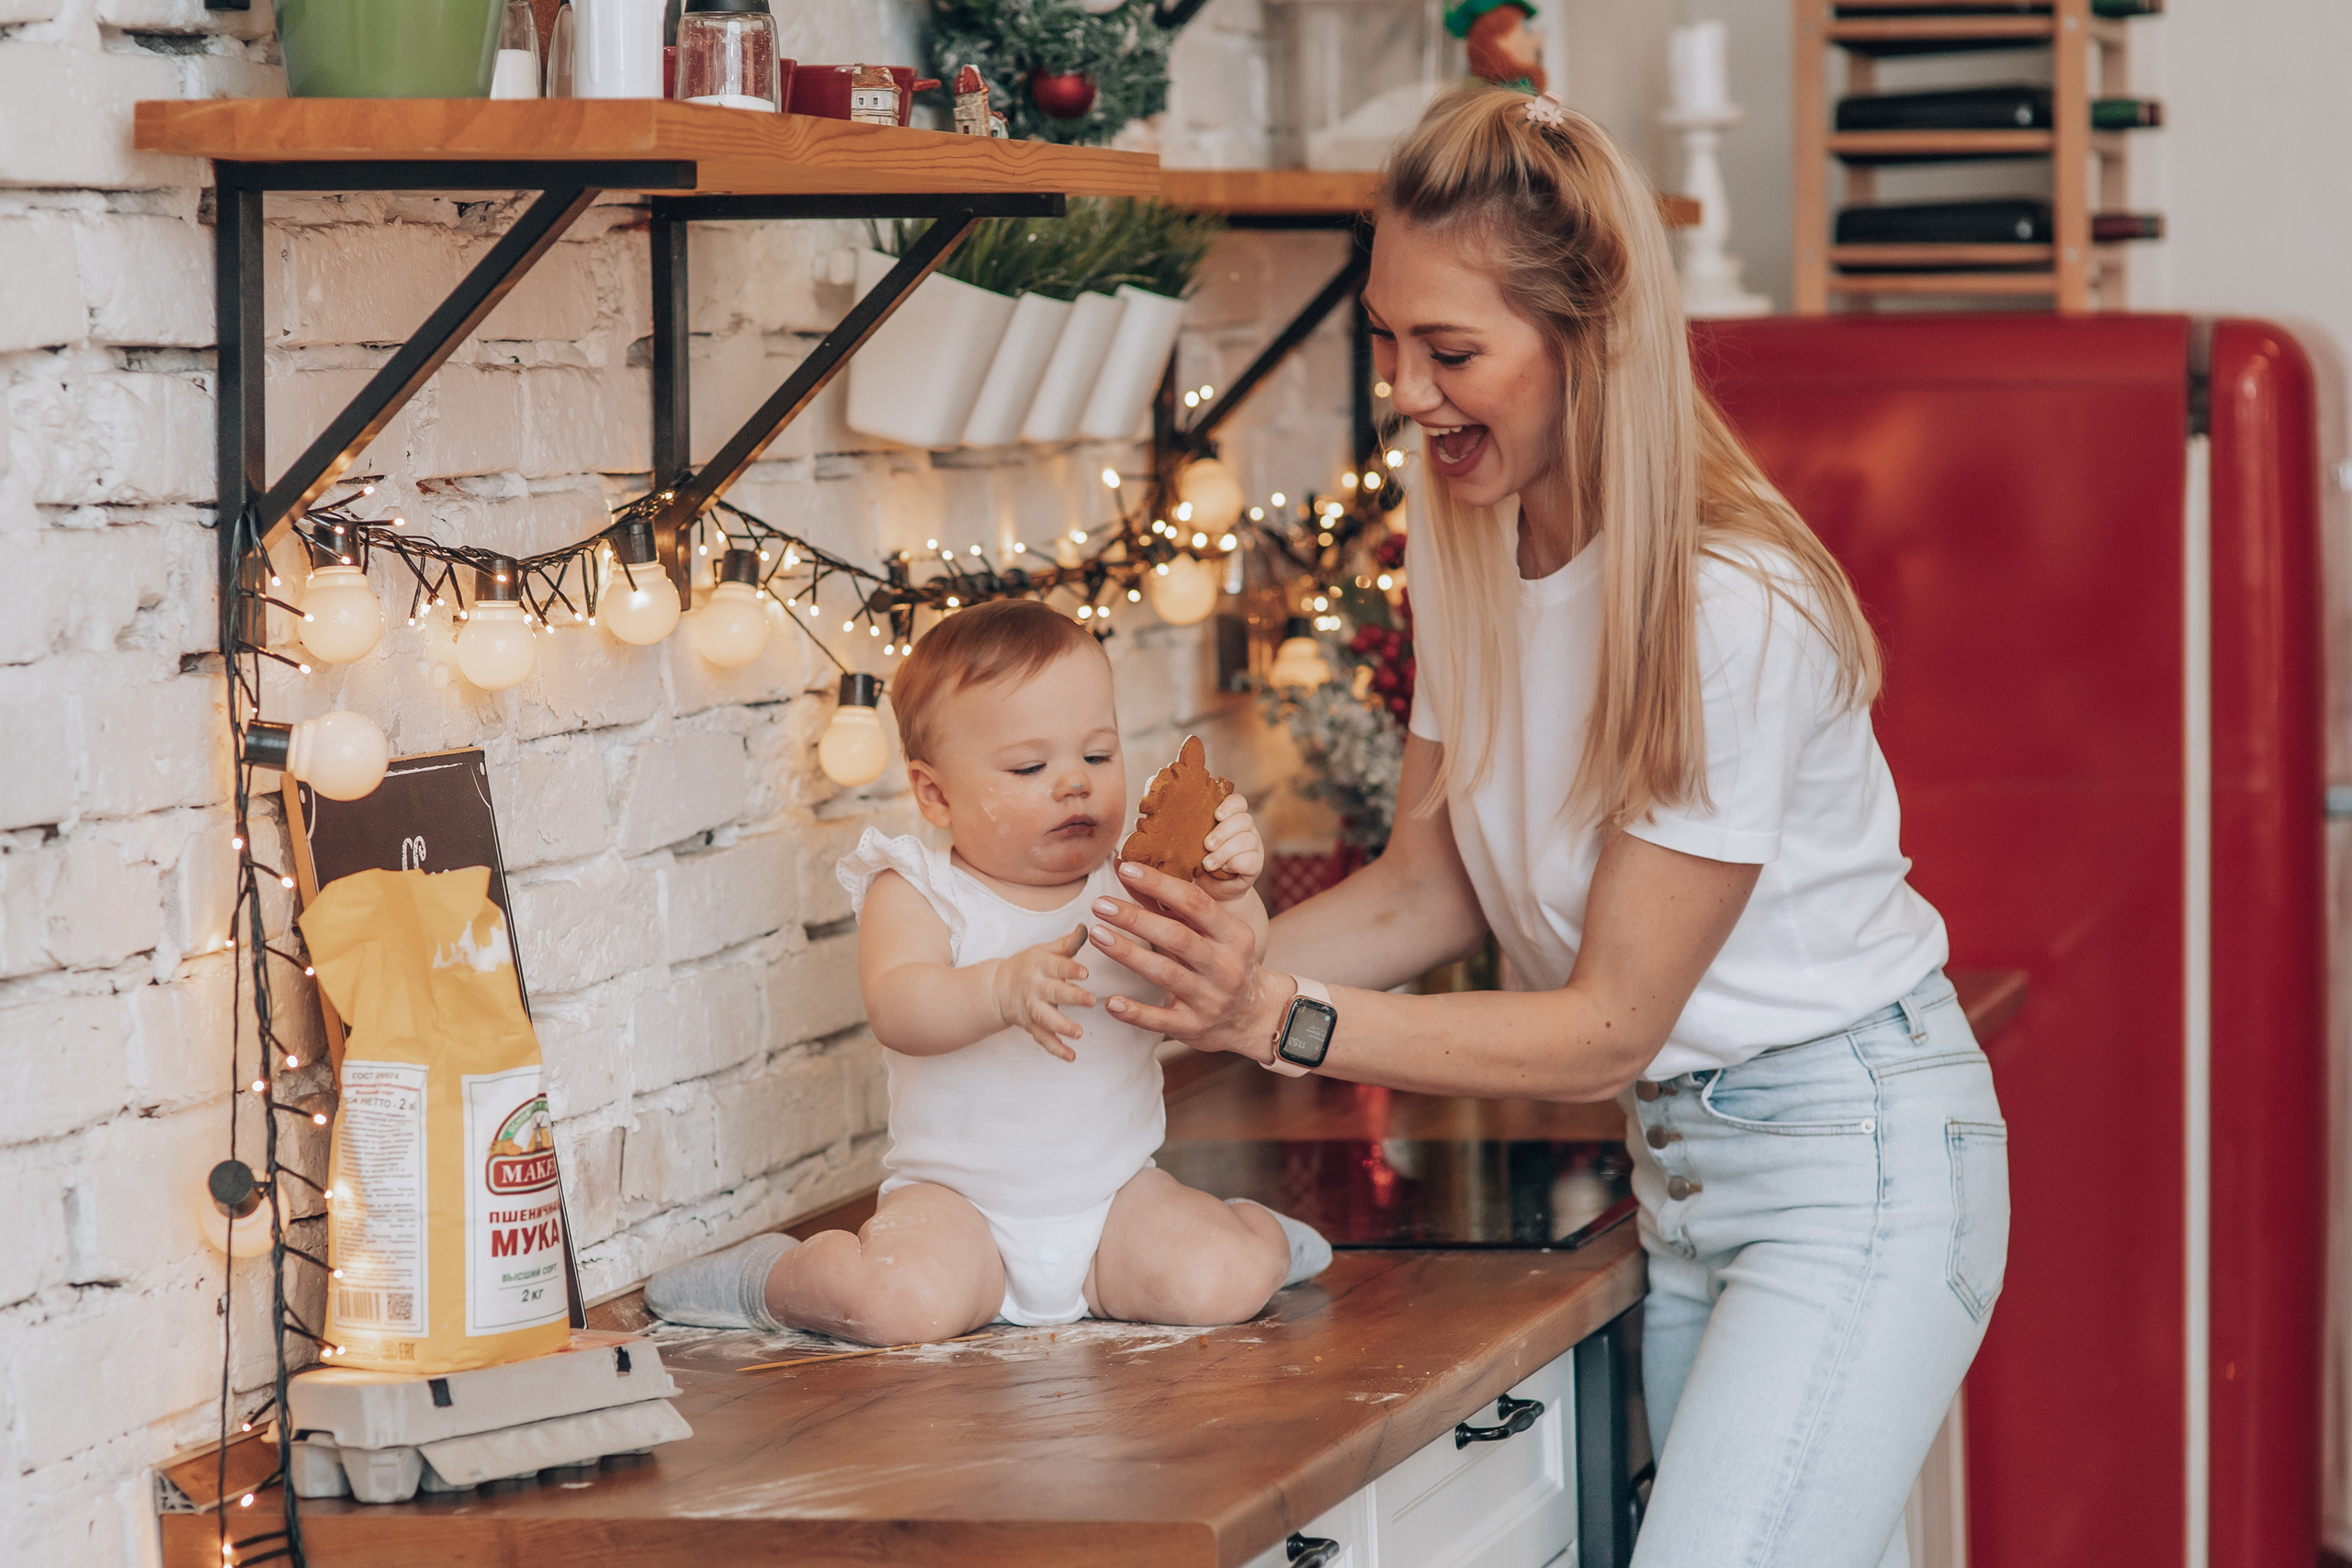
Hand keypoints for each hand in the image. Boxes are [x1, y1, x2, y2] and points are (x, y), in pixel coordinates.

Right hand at [992, 926, 1095, 1061]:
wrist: (997, 987)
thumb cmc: (1028, 965)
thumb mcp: (1044, 950)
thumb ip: (1067, 943)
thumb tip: (1089, 927)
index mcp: (1040, 965)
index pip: (1057, 966)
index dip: (1070, 969)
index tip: (1085, 973)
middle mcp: (1035, 987)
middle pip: (1054, 992)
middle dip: (1072, 997)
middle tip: (1091, 1001)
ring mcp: (1032, 1008)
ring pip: (1046, 1019)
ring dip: (1062, 1027)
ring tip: (1078, 1033)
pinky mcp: (1031, 1025)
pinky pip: (1043, 1039)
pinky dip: (1056, 1049)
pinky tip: (1071, 1056)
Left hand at [1089, 862, 1288, 1061]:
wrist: (1254, 1017)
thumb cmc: (1223, 962)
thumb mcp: (1211, 933)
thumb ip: (1170, 905)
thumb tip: (1128, 870)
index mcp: (1234, 936)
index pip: (1196, 903)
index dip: (1161, 885)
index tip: (1128, 869)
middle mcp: (1225, 967)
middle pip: (1178, 937)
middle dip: (1136, 919)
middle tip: (1100, 904)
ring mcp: (1211, 999)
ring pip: (1166, 974)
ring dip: (1128, 954)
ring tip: (1097, 934)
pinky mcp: (1194, 1027)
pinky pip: (1161, 1020)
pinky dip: (1135, 1012)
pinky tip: (1111, 1002)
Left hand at [1198, 792, 1264, 899]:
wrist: (1211, 889)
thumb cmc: (1199, 859)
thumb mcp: (1195, 842)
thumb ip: (1193, 829)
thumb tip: (1174, 822)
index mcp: (1231, 817)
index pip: (1238, 802)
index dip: (1229, 806)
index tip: (1217, 815)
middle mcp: (1245, 828)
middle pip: (1243, 820)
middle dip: (1223, 832)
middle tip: (1207, 845)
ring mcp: (1253, 845)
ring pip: (1246, 840)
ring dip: (1225, 852)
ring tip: (1208, 863)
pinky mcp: (1256, 864)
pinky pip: (1251, 859)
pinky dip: (1235, 863)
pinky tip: (1224, 869)